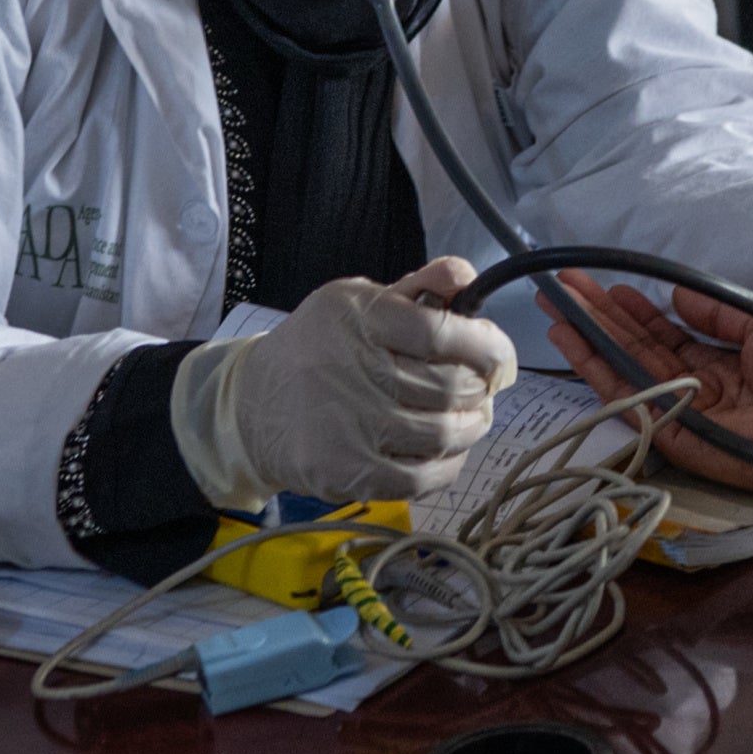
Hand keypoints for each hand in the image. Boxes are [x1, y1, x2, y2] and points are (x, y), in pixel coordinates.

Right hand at [187, 258, 516, 507]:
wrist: (254, 406)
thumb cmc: (320, 348)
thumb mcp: (357, 301)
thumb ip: (417, 286)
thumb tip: (467, 278)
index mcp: (360, 317)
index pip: (442, 332)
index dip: (486, 345)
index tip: (497, 353)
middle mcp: (355, 370)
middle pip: (450, 386)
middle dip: (480, 387)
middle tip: (483, 386)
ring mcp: (353, 427)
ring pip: (445, 433)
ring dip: (471, 425)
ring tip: (470, 415)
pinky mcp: (352, 473)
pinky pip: (424, 476)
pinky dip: (450, 463)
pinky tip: (448, 450)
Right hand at [545, 275, 752, 511]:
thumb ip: (717, 313)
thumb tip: (677, 297)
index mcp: (717, 367)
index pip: (662, 336)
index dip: (632, 311)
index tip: (601, 287)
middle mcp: (691, 389)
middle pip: (634, 350)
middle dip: (597, 319)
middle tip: (558, 290)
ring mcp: (679, 413)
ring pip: (623, 371)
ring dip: (587, 340)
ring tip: (554, 310)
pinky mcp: (671, 436)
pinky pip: (631, 402)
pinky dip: (599, 373)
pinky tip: (575, 345)